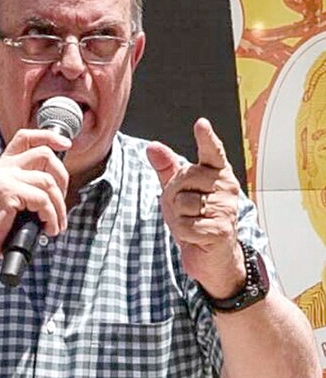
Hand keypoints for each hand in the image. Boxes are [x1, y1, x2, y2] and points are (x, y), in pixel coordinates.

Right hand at [0, 128, 70, 269]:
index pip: (26, 137)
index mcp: (2, 167)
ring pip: (48, 181)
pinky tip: (48, 229)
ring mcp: (4, 178)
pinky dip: (51, 217)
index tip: (66, 145)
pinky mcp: (7, 192)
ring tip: (55, 224)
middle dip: (63, 178)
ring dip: (59, 207)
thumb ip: (25, 186)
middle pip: (45, 155)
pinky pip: (43, 200)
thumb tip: (56, 185)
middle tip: (61, 204)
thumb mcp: (8, 200)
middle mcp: (2, 168)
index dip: (49, 137)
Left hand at [146, 118, 243, 296]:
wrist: (211, 254)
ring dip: (178, 217)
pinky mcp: (220, 229)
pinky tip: (195, 236)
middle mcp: (226, 188)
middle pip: (183, 180)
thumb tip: (152, 146)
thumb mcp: (176, 191)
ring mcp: (226, 208)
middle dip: (174, 195)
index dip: (206, 138)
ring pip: (182, 203)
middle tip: (185, 209)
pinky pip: (185, 225)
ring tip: (192, 222)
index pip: (212, 152)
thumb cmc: (195, 217)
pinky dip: (182, 233)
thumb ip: (167, 169)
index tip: (201, 123)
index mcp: (217, 174)